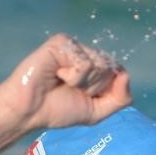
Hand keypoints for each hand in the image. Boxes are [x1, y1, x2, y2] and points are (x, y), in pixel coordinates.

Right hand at [0, 33, 132, 131]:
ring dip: (82, 83)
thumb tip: (126, 75)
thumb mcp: (96, 112)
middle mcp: (86, 53)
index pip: (119, 72)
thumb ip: (120, 98)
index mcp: (95, 67)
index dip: (105, 90)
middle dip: (94, 88)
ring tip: (62, 82)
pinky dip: (73, 76)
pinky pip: (84, 63)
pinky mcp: (62, 42)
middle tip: (71, 90)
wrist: (29, 111)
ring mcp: (74, 46)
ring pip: (99, 65)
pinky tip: (57, 74)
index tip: (85, 97)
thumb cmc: (57, 110)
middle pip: (111, 69)